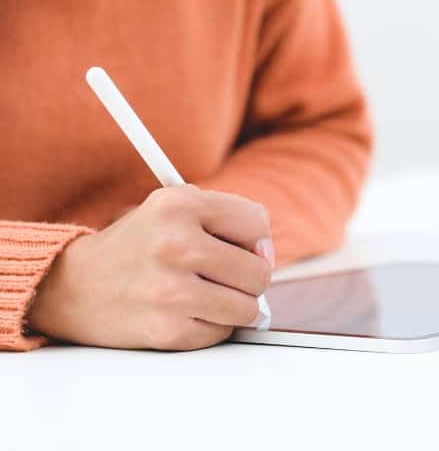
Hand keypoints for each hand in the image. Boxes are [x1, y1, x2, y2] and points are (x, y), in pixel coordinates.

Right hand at [28, 185, 274, 350]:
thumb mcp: (172, 209)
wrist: (72, 287)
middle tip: (223, 276)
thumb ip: (227, 220)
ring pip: (248, 308)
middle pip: (259, 272)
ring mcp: (170, 290)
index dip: (257, 240)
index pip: (257, 223)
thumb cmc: (137, 246)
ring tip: (208, 295)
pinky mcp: (166, 329)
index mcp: (178, 205)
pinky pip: (221, 333)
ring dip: (235, 306)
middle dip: (249, 278)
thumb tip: (267, 255)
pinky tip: (186, 312)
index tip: (244, 248)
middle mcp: (174, 244)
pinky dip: (212, 326)